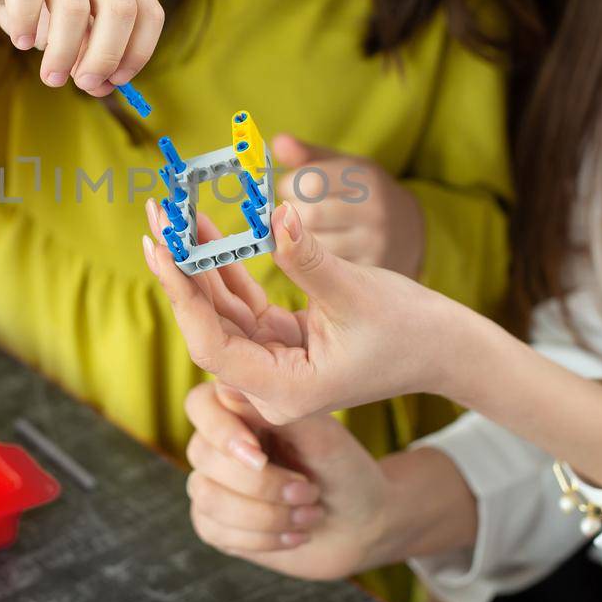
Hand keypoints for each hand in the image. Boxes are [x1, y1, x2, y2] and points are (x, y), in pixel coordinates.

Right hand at [0, 0, 164, 93]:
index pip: (147, 11)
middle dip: (104, 56)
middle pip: (119, 9)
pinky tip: (21, 43)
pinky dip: (27, 27)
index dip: (137, 52)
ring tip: (49, 77)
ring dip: (63, 53)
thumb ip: (87, 51)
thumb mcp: (63, 25)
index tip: (115, 82)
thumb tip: (104, 87)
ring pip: (74, 8)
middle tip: (83, 85)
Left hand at [143, 199, 472, 423]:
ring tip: (172, 212)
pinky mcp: (281, 342)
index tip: (159, 247)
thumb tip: (272, 214)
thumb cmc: (410, 329)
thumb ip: (305, 258)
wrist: (446, 348)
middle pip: (209, 324)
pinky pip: (242, 303)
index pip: (212, 343)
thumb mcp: (355, 291)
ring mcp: (273, 363)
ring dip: (198, 262)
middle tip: (156, 214)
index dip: (182, 294)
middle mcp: (269, 384)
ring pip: (221, 310)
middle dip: (180, 268)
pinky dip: (225, 267)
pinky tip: (202, 229)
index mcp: (283, 390)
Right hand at [184, 383, 477, 577]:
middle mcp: (220, 443)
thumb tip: (227, 386)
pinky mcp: (217, 523)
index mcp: (241, 409)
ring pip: (206, 497)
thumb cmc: (344, 469)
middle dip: (262, 484)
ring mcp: (214, 483)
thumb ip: (275, 410)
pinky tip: (295, 535)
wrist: (363, 522)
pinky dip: (261, 539)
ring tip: (310, 514)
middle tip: (309, 491)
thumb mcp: (321, 435)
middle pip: (201, 455)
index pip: (199, 405)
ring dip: (265, 514)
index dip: (221, 430)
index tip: (260, 456)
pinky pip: (212, 531)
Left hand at [271, 135, 423, 274]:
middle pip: (310, 215)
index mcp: (365, 178)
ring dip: (298, 240)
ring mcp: (374, 243)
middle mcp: (374, 210)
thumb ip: (308, 156)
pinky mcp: (370, 271)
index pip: (310, 182)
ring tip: (305, 232)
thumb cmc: (361, 194)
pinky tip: (318, 253)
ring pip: (314, 247)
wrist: (408, 231)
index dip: (288, 186)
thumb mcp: (343, 167)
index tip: (289, 189)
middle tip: (292, 213)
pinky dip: (314, 262)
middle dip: (290, 215)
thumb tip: (279, 142)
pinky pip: (326, 271)